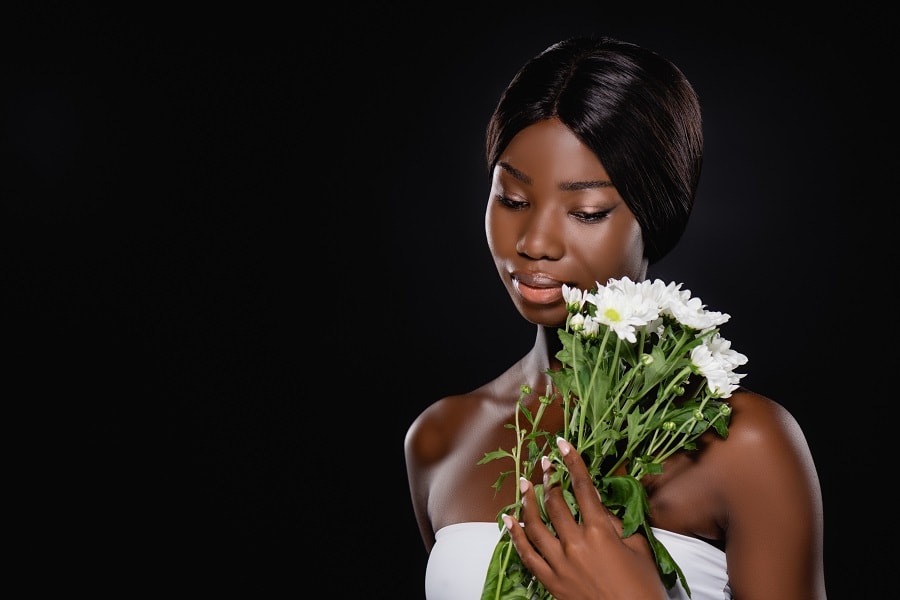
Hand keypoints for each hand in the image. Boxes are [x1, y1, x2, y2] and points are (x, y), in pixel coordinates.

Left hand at [501, 437, 667, 599]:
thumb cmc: (643, 587)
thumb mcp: (638, 549)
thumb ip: (617, 524)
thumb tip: (599, 506)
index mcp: (600, 532)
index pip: (583, 488)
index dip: (573, 462)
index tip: (562, 444)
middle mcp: (576, 544)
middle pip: (555, 502)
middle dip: (549, 478)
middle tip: (545, 463)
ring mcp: (559, 563)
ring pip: (535, 524)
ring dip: (527, 501)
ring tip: (523, 483)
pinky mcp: (550, 581)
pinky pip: (526, 554)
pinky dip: (515, 534)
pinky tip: (508, 519)